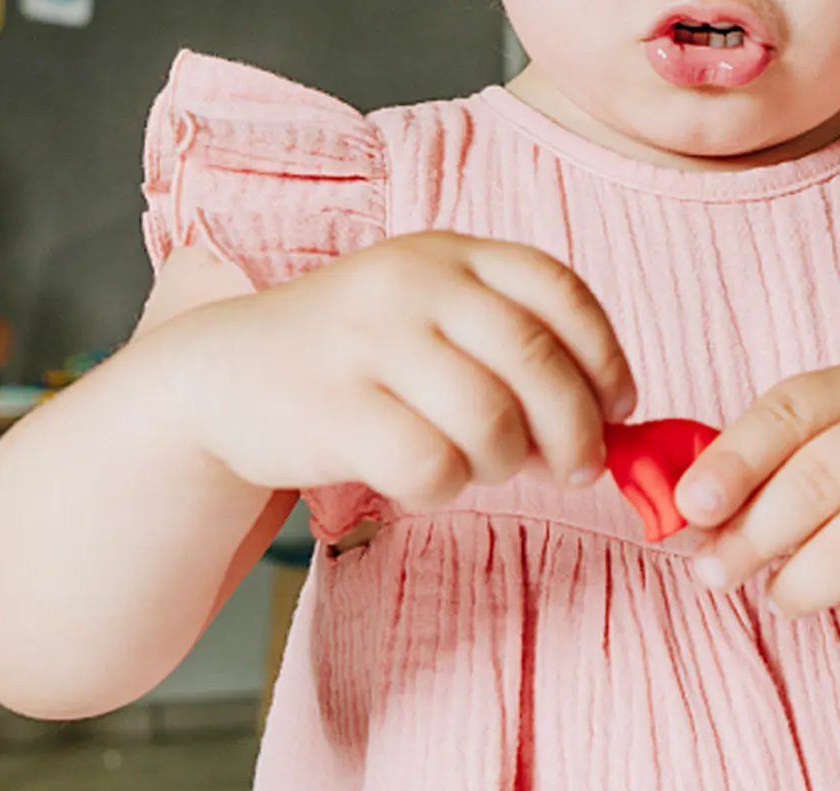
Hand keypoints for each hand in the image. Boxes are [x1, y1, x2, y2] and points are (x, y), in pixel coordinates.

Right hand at [159, 233, 635, 510]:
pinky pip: (432, 466)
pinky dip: (442, 487)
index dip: (606, 359)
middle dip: (576, 432)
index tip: (617, 409)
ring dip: (502, 464)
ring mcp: (370, 341)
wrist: (222, 379)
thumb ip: (513, 353)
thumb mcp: (433, 324)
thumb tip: (609, 429)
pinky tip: (418, 476)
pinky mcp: (334, 407)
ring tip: (474, 464)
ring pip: (491, 423)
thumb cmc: (355, 365)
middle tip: (575, 470)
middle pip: (538, 364)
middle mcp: (413, 282)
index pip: (560, 292)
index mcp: (450, 254)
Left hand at [673, 362, 839, 638]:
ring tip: (788, 594)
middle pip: (815, 483)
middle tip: (715, 574)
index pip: (788, 412)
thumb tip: (687, 519)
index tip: (691, 507)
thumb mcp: (817, 466)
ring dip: (800, 587)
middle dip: (750, 538)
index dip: (733, 462)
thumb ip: (757, 482)